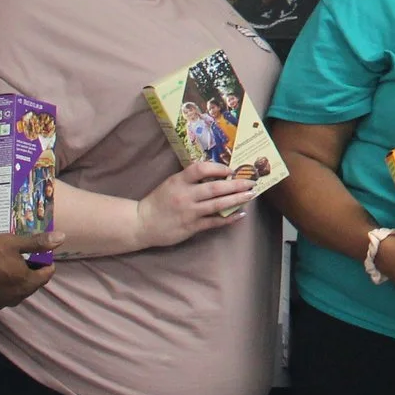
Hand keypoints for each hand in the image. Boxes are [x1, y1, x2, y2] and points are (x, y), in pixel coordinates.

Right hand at [0, 233, 58, 308]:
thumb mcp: (12, 243)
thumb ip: (37, 242)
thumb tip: (61, 238)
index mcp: (26, 283)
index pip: (47, 275)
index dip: (46, 262)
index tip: (39, 253)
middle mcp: (17, 298)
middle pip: (32, 284)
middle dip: (32, 271)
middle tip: (23, 257)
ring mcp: (1, 304)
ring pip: (17, 291)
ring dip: (18, 280)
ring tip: (9, 265)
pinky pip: (3, 296)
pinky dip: (4, 287)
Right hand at [136, 160, 256, 247]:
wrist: (141, 223)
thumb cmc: (159, 201)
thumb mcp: (171, 183)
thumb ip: (189, 178)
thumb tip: (217, 172)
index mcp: (178, 181)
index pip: (200, 169)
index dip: (218, 168)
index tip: (231, 169)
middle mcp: (185, 195)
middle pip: (215, 188)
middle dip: (236, 184)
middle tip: (252, 181)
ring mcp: (189, 212)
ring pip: (218, 204)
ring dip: (237, 199)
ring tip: (251, 195)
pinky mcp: (191, 227)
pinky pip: (214, 222)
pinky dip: (229, 218)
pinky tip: (241, 214)